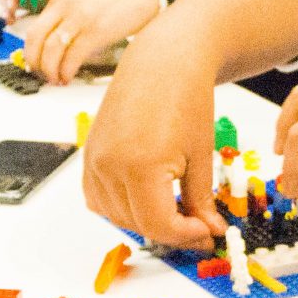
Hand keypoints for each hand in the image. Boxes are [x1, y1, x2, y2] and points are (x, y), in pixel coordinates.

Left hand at [14, 0, 161, 84]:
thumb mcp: (86, 1)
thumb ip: (68, 18)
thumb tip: (56, 47)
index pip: (34, 28)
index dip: (31, 52)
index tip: (35, 64)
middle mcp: (66, 4)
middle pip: (35, 39)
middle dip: (35, 63)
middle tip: (41, 74)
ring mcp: (80, 17)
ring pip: (50, 50)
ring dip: (50, 70)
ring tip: (57, 78)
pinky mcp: (96, 31)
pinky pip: (71, 57)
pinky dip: (66, 71)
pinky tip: (69, 76)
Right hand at [79, 18, 228, 248]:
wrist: (162, 61)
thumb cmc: (185, 96)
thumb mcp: (201, 155)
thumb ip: (200, 200)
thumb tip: (207, 230)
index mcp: (140, 165)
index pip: (159, 225)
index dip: (186, 236)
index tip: (206, 233)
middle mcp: (110, 165)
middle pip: (138, 225)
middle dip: (171, 231)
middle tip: (199, 226)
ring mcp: (95, 160)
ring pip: (116, 216)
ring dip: (145, 222)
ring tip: (176, 212)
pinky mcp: (89, 155)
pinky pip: (98, 199)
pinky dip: (120, 208)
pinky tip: (147, 200)